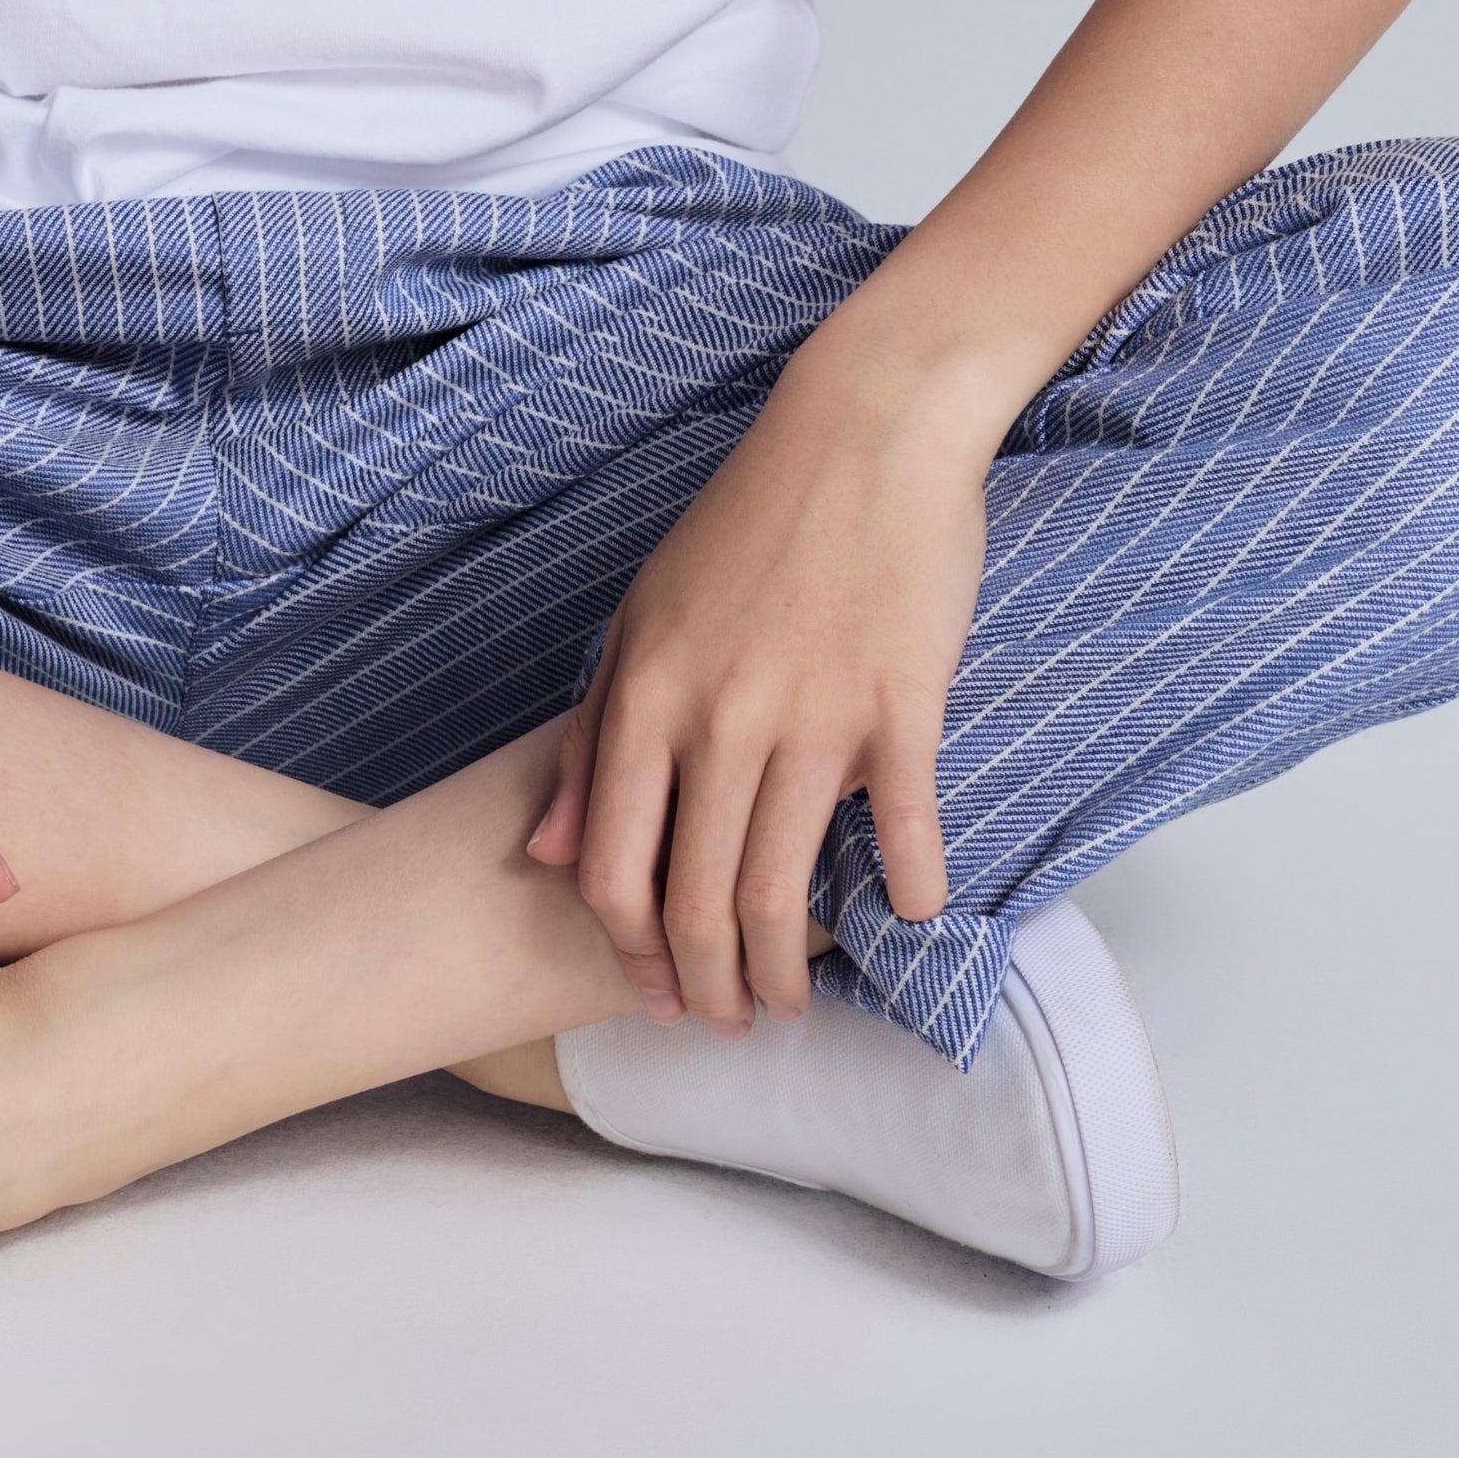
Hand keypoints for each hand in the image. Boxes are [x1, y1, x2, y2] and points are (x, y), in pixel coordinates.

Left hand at [530, 343, 991, 1028]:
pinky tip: (903, 923)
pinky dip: (904, 896)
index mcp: (646, 698)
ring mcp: (811, 719)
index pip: (615, 871)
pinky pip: (902, 835)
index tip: (653, 994)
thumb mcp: (641, 618)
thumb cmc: (746, 524)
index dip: (630, 954)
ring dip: (784, 970)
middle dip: (706, 987)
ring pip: (781, 891)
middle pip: (696, 902)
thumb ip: (595, 738)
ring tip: (792, 1000)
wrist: (862, 433)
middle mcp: (718, 721)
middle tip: (727, 1024)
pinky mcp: (899, 709)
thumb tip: (554, 853)